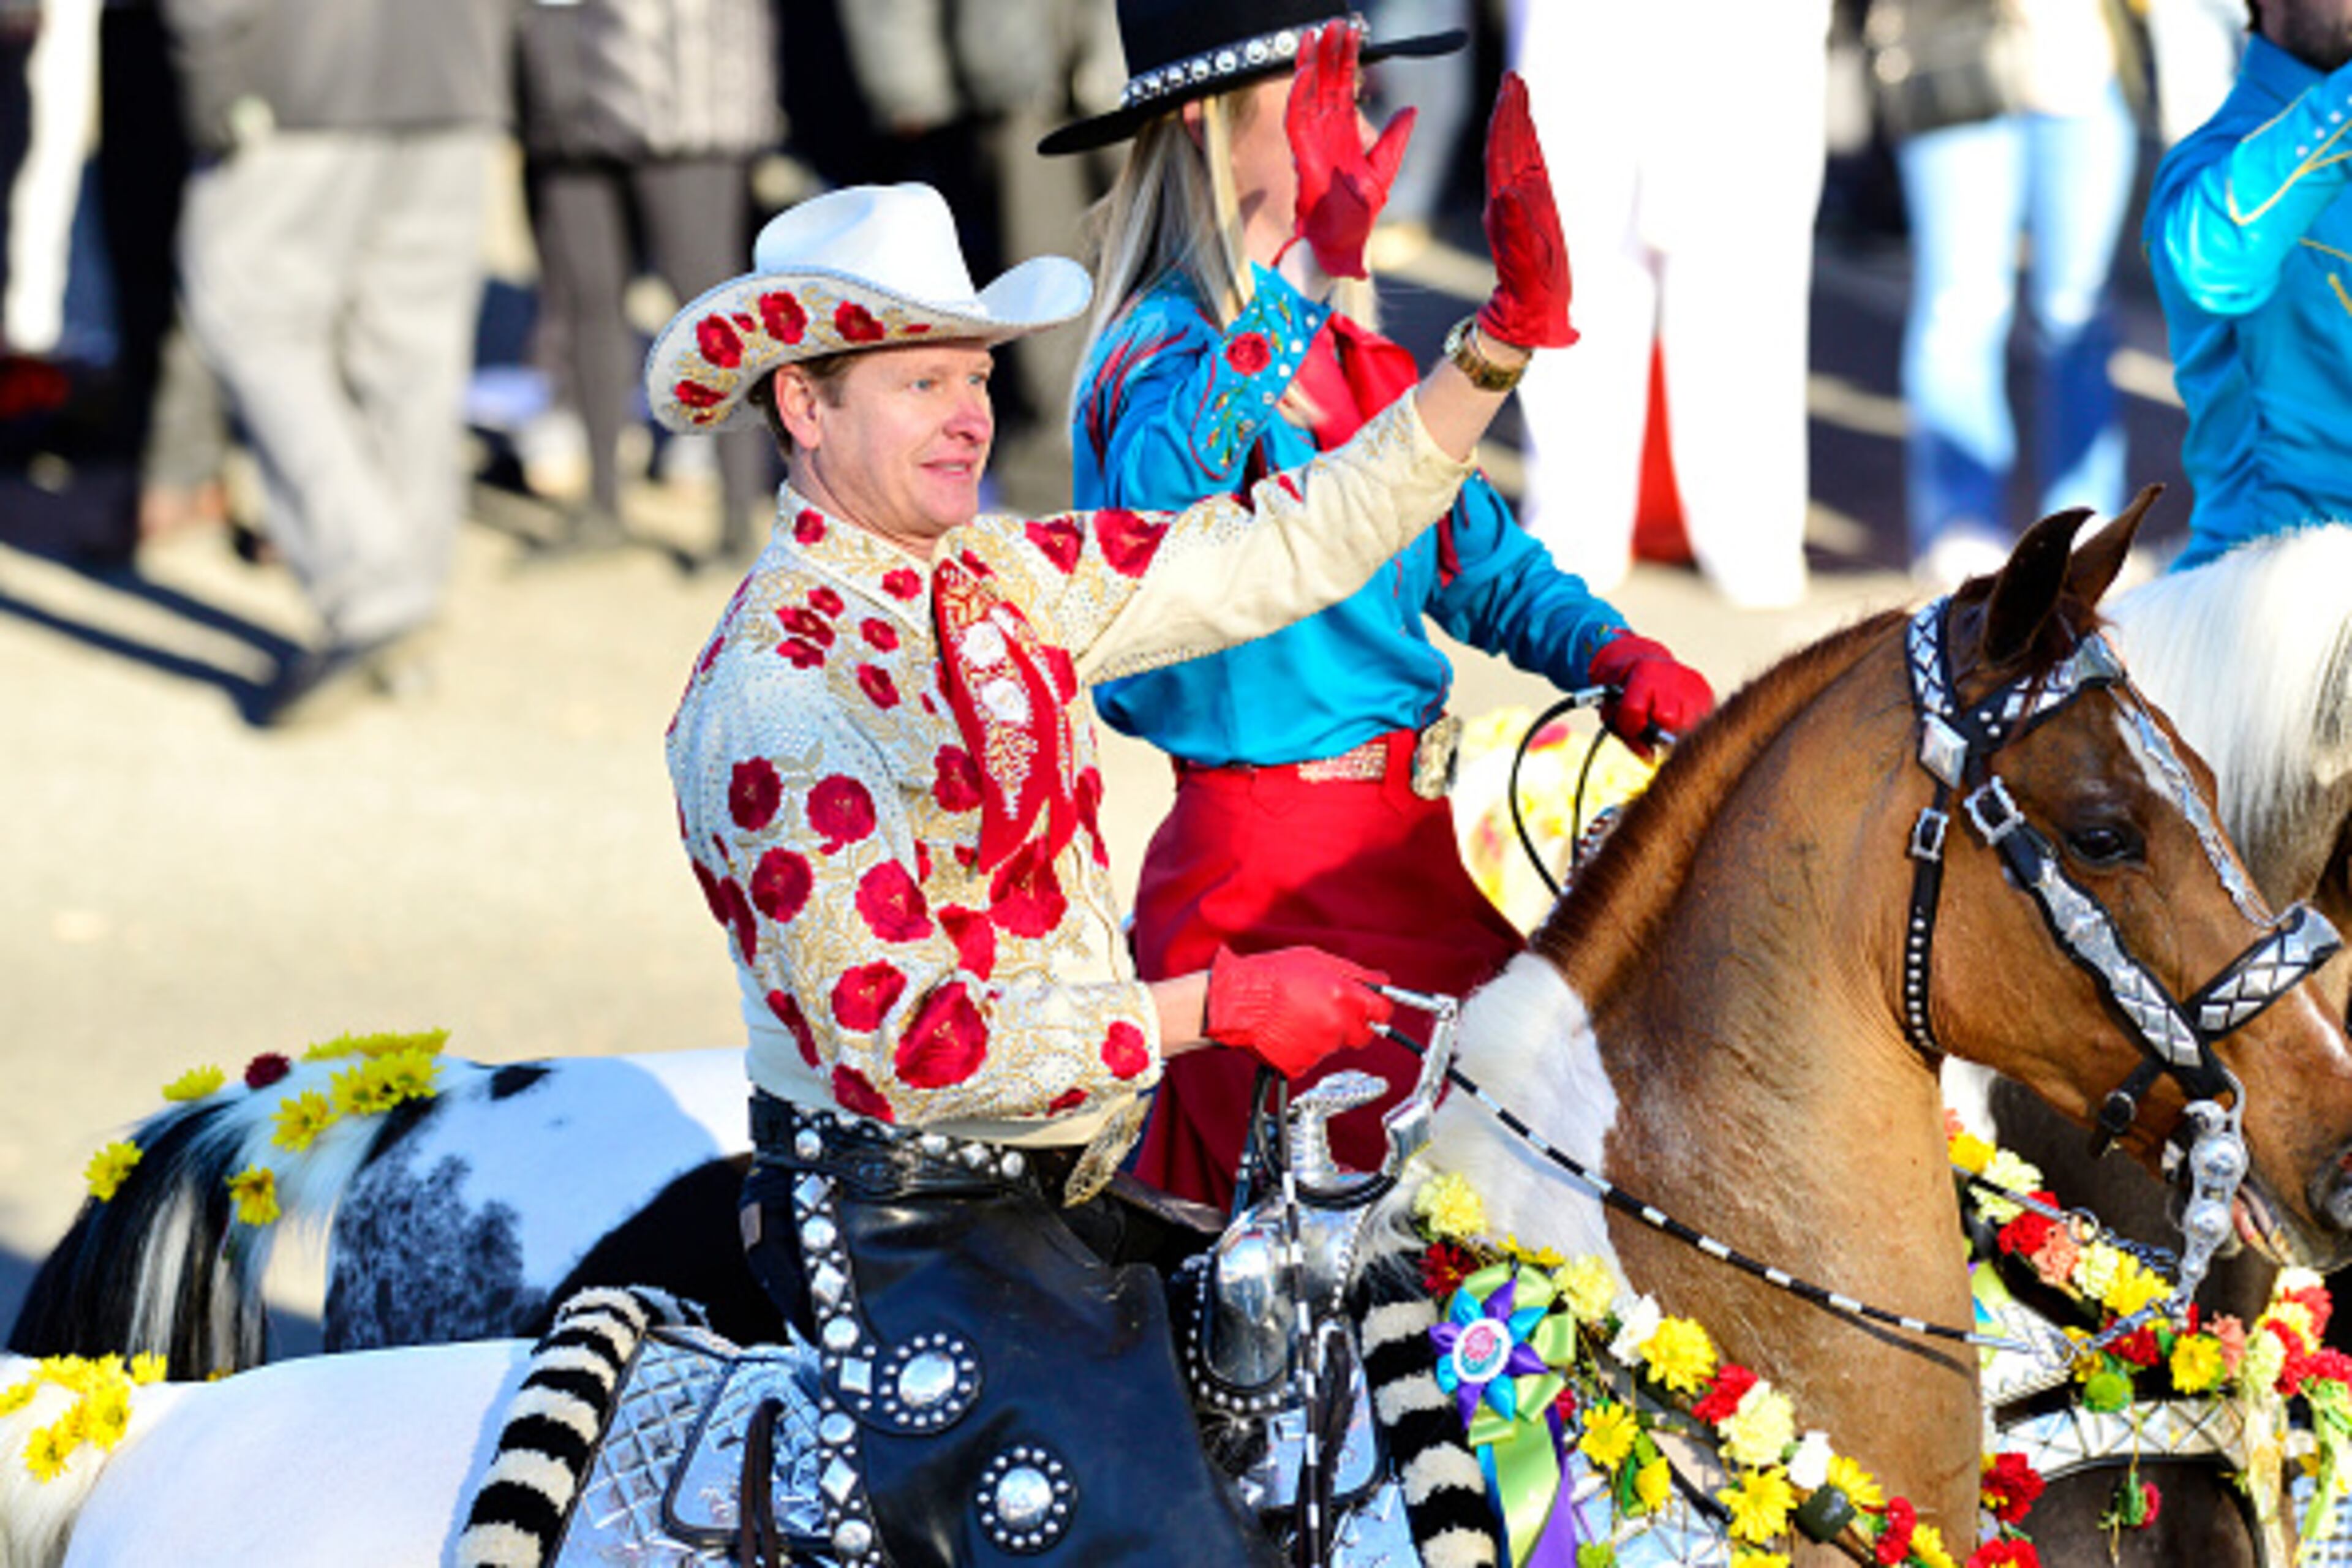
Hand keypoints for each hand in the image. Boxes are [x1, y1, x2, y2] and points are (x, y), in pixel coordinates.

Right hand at [1205, 945, 1392, 1077]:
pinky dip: (1306, 1047)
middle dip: (1353, 1023)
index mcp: (1343, 995)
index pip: (1383, 1012)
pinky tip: (1289, 1030)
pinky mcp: (1303, 1064)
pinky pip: (1315, 1057)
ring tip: (1298, 1015)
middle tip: (1328, 1009)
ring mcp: (1320, 1047)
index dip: (1378, 1009)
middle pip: (1364, 1033)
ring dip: (1325, 1032)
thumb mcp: (1316, 960)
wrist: (1235, 1002)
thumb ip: (1353, 974)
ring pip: (1337, 1044)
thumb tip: (1380, 983)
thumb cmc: (1271, 976)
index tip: (1371, 1007)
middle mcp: (1336, 1024)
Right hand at [1285, 22, 1414, 280]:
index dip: (1349, 60)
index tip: (1355, 33)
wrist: (1343, 243)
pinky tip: (1305, 71)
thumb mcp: (1385, 168)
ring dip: (1311, 63)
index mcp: (1346, 131)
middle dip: (1329, 51)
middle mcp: (1326, 131)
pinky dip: (1298, 94)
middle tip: (1336, 21)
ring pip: (1308, 93)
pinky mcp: (1301, 154)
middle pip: (1326, 81)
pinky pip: (1296, 118)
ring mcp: (1311, 141)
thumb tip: (1411, 109)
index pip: (1346, 86)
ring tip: (1316, 33)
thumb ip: (1395, 138)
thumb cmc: (1357, 214)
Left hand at [1475, 73, 1574, 350]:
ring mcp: (1523, 207)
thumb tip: (1507, 195)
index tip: (1509, 89)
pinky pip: (1524, 175)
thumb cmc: (1529, 294)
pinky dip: (1522, 150)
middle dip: (1511, 112)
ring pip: (1516, 157)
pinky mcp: (1530, 216)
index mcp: (1514, 206)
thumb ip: (1516, 227)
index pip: (1506, 154)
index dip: (1507, 121)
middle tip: (1512, 80)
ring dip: (1515, 124)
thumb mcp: (1521, 260)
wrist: (1531, 316)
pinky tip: (1522, 131)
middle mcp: (1517, 201)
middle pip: (1510, 148)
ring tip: (1515, 94)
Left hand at [1587, 629, 1713, 759]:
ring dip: (1675, 730)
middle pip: (1669, 720)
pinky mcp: (1706, 692)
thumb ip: (1624, 732)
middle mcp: (1671, 675)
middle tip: (1652, 726)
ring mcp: (1692, 683)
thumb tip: (1650, 757)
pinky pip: (1702, 720)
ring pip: (1689, 725)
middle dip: (1658, 730)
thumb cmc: (1624, 687)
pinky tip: (1677, 717)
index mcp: (1643, 672)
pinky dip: (1688, 725)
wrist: (1643, 659)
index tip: (1630, 727)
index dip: (1630, 726)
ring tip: (1664, 722)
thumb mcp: (1611, 703)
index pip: (1634, 711)